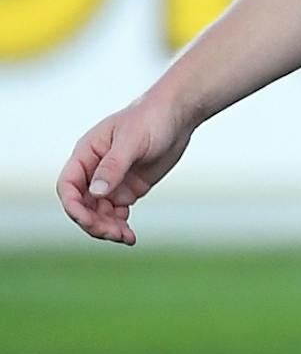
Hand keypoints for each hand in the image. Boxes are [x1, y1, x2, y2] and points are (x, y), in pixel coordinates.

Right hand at [56, 90, 195, 243]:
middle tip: (115, 234)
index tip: (88, 220)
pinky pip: (115, 213)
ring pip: (98, 213)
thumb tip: (96, 192)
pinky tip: (130, 236)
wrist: (179, 115)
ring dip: (107, 228)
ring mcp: (111, 181)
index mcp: (86, 155)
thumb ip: (113, 166)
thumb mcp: (132, 140)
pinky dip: (119, 226)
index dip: (73, 206)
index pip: (68, 186)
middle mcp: (93, 171)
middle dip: (94, 223)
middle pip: (82, 205)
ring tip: (127, 238)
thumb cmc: (152, 119)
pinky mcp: (127, 189)